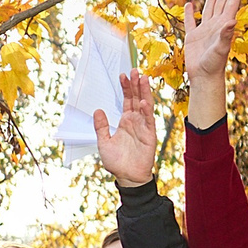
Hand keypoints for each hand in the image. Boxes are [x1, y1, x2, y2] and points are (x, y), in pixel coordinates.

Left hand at [91, 71, 159, 188]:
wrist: (128, 176)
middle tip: (133, 70)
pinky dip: (146, 110)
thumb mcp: (104, 142)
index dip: (125, 88)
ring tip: (142, 78)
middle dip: (135, 84)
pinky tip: (142, 101)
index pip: (126, 100)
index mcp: (125, 121)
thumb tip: (97, 111)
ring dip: (143, 92)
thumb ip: (101, 126)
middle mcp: (135, 121)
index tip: (122, 76)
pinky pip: (148, 119)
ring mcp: (143, 126)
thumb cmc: (117, 162)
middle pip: (136, 98)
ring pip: (145, 105)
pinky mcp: (149, 134)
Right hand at [183, 0, 245, 88]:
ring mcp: (204, 31)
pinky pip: (190, 22)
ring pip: (208, 10)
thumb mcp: (221, 49)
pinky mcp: (192, 38)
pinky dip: (189, 13)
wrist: (203, 77)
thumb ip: (226, 34)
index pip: (231, 4)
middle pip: (221, 4)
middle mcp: (215, 26)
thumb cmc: (214, 64)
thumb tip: (232, 21)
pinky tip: (189, 5)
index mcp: (223, 26)